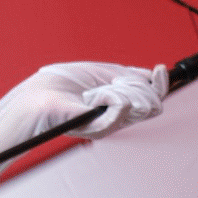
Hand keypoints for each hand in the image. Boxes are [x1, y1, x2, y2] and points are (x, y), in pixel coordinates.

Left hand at [5, 62, 169, 141]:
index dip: (161, 84)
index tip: (161, 68)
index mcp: (121, 106)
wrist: (37, 97)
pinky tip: (92, 95)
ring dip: (122, 89)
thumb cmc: (62, 86)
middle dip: (140, 86)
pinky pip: (121, 108)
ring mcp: (110, 125)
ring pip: (140, 105)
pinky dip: (109, 95)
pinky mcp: (99, 129)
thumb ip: (127, 74)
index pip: (154, 99)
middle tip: (115, 80)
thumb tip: (151, 74)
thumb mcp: (101, 73)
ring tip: (96, 90)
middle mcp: (119, 118)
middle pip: (153, 104)